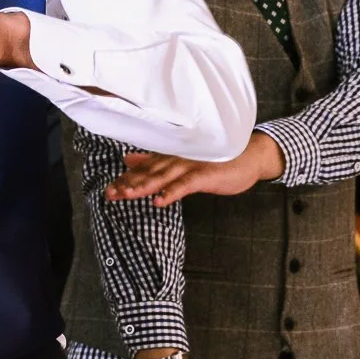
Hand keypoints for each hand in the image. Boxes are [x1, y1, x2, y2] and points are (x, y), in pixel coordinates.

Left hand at [106, 134, 282, 204]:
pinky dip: (172, 192)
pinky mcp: (206, 174)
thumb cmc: (216, 160)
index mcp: (170, 157)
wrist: (250, 157)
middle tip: (110, 194)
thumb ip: (154, 161)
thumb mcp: (182, 161)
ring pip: (163, 177)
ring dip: (144, 186)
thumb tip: (128, 160)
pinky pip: (186, 184)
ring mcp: (191, 165)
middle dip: (128, 183)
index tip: (109, 189)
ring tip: (126, 195)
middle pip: (149, 173)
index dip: (126, 179)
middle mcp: (177, 159)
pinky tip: (159, 201)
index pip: (144, 169)